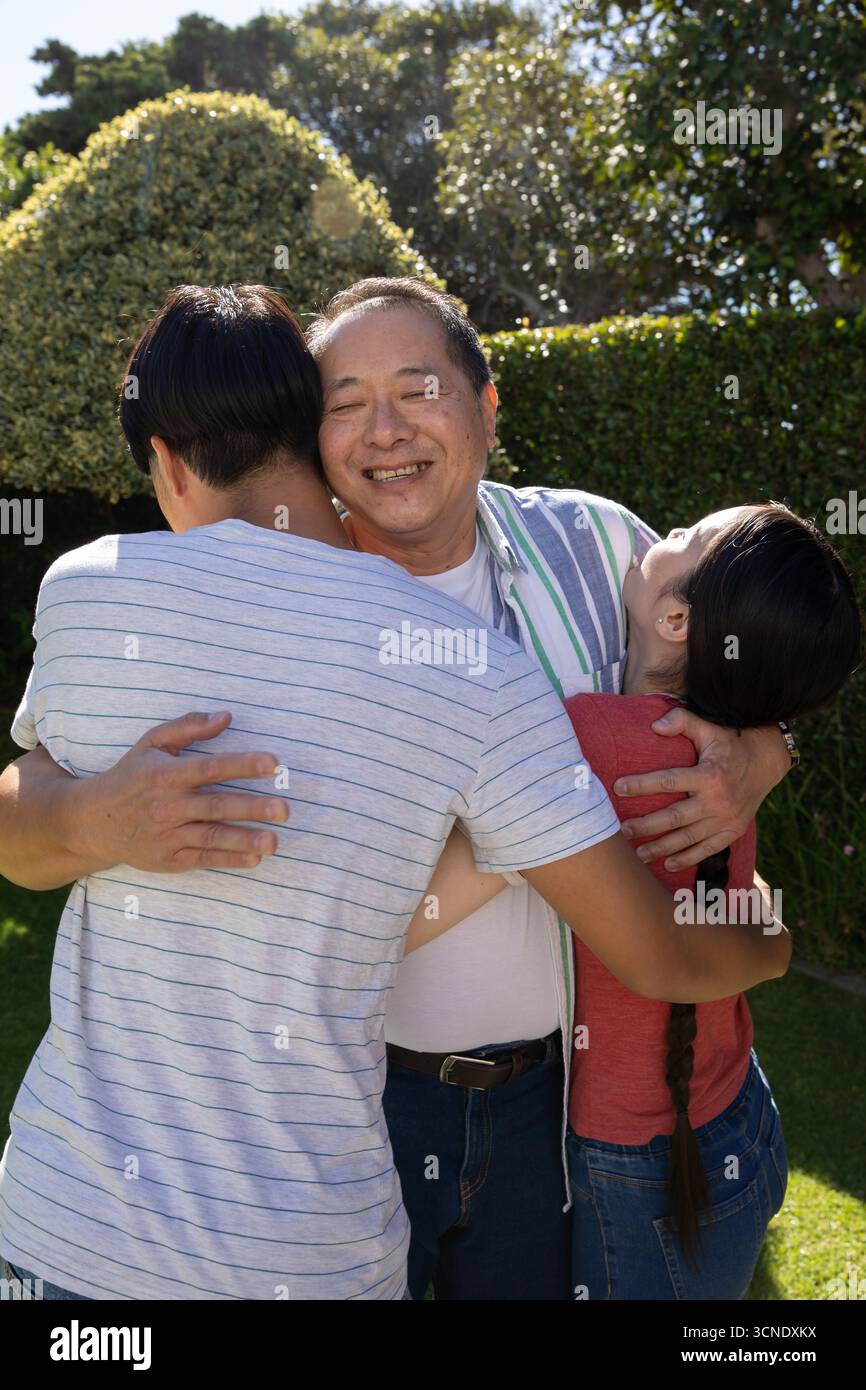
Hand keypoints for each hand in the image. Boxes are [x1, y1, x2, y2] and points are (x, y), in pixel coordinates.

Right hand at [71, 711, 288, 873]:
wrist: (92, 822)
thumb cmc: (130, 776)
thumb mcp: (152, 744)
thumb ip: (189, 726)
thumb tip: (226, 716)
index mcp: (166, 774)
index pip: (209, 768)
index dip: (242, 764)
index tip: (273, 763)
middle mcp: (168, 806)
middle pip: (216, 806)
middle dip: (252, 808)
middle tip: (285, 809)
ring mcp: (168, 835)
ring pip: (212, 836)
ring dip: (245, 840)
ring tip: (274, 841)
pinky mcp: (169, 858)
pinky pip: (203, 858)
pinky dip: (229, 859)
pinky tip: (254, 858)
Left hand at [614, 708, 790, 871]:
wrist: (766, 762)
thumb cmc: (729, 743)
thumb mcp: (708, 727)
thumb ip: (681, 721)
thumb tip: (654, 726)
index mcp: (709, 775)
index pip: (668, 782)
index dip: (641, 785)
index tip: (618, 787)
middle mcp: (718, 801)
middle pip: (674, 818)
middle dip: (646, 825)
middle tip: (622, 830)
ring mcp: (726, 820)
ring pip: (687, 838)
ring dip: (661, 848)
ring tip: (637, 854)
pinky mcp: (732, 831)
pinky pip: (707, 849)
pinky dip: (687, 859)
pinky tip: (667, 864)